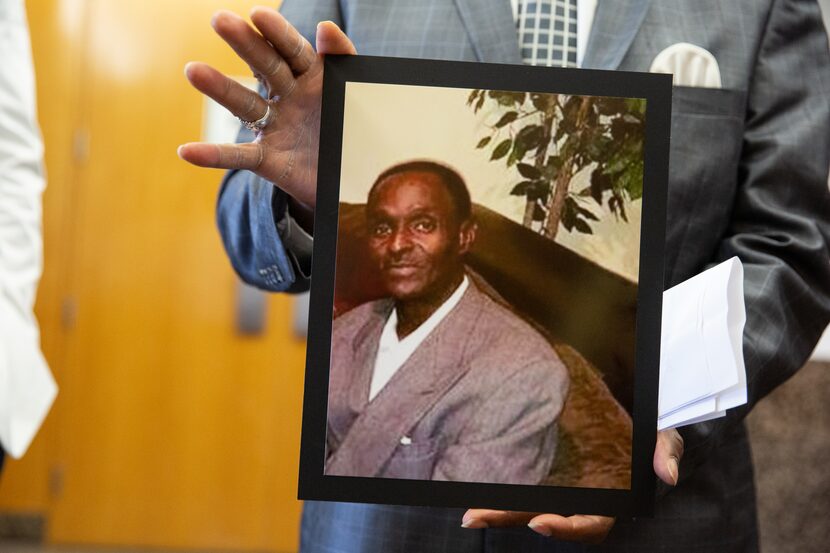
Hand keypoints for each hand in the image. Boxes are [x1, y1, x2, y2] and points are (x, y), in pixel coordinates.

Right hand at [178, 7, 355, 207]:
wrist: (354, 176)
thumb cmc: (353, 128)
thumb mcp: (355, 93)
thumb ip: (343, 60)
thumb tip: (326, 26)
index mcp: (311, 77)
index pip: (292, 50)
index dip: (277, 33)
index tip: (258, 14)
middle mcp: (287, 97)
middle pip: (264, 67)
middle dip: (244, 44)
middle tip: (220, 19)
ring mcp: (275, 127)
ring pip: (245, 105)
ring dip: (219, 88)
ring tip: (193, 70)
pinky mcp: (268, 160)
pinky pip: (239, 156)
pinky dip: (213, 155)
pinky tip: (187, 151)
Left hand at [461, 429, 683, 542]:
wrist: (636, 411)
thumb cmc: (651, 429)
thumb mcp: (665, 435)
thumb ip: (667, 450)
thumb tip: (666, 473)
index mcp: (612, 498)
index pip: (591, 522)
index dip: (567, 527)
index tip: (539, 522)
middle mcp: (584, 498)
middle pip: (548, 518)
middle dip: (511, 519)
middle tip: (476, 516)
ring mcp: (565, 486)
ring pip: (530, 505)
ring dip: (499, 512)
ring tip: (471, 512)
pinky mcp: (551, 471)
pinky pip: (526, 486)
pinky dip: (503, 491)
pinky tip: (478, 491)